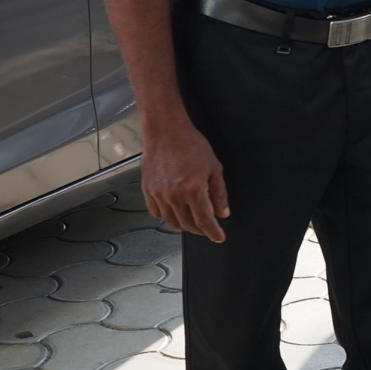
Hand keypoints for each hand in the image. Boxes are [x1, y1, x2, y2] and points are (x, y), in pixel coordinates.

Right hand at [140, 118, 228, 242]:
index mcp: (193, 189)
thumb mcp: (214, 167)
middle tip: (208, 227)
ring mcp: (159, 194)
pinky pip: (157, 212)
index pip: (205, 220)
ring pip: (171, 221)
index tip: (218, 237)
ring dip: (184, 225)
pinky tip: (175, 211)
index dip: (213, 232)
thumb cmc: (191, 145)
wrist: (166, 132)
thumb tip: (223, 213)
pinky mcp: (147, 191)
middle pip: (188, 224)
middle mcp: (174, 195)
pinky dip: (167, 216)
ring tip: (192, 221)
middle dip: (200, 229)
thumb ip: (219, 193)